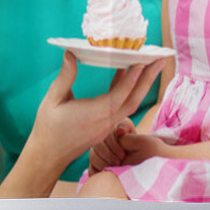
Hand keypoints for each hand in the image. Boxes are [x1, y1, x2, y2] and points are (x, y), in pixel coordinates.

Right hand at [32, 53, 163, 169]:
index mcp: (94, 114)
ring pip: (130, 103)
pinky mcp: (106, 126)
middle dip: (148, 79)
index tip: (141, 62)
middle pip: (133, 99)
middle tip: (161, 60)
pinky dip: (126, 89)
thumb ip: (65, 77)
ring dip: (142, 84)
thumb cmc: (48, 128)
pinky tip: (124, 72)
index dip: (131, 79)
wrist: (48, 155)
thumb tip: (71, 54)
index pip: (119, 96)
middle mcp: (105, 121)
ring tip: (152, 64)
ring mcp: (107, 125)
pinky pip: (121, 106)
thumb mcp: (52, 100)